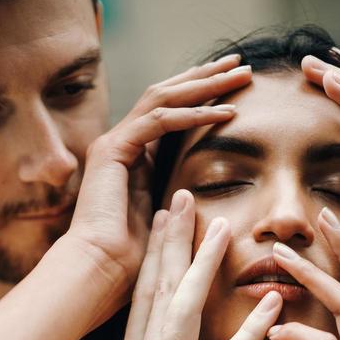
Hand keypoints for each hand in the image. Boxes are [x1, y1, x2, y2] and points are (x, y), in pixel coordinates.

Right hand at [64, 54, 251, 330]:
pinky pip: (158, 122)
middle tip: (240, 64)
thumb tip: (200, 199)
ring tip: (239, 77)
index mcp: (132, 159)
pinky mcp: (111, 151)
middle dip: (205, 78)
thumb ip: (179, 202)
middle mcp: (120, 144)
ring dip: (204, 86)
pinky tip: (224, 113)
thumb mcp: (166, 223)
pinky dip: (192, 115)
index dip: (202, 97)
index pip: (170, 114)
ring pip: (164, 98)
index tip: (236, 90)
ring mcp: (113, 144)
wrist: (98, 275)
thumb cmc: (130, 263)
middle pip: (167, 96)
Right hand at [69, 192, 282, 339]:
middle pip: (155, 292)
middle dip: (170, 240)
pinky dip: (249, 332)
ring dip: (201, 266)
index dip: (154, 252)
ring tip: (226, 227)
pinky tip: (272, 305)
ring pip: (181, 313)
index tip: (168, 213)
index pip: (142, 299)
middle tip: (185, 193)